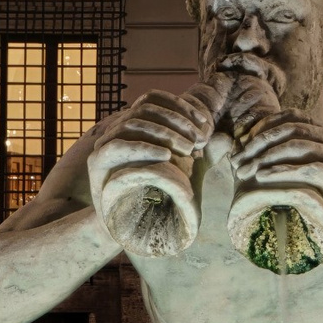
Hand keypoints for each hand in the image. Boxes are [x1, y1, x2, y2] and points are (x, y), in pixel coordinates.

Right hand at [89, 88, 214, 186]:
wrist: (127, 224)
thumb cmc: (157, 193)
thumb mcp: (184, 169)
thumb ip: (201, 154)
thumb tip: (225, 139)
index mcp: (134, 124)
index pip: (153, 98)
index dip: (180, 106)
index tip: (204, 123)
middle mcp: (116, 129)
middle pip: (145, 108)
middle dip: (177, 121)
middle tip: (198, 140)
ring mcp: (104, 144)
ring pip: (133, 123)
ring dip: (165, 133)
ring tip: (188, 149)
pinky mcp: (97, 163)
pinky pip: (118, 146)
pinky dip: (144, 148)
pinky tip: (166, 156)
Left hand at [228, 110, 322, 260]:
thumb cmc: (312, 194)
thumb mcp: (295, 166)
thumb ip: (277, 150)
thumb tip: (239, 140)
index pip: (290, 116)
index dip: (262, 126)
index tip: (240, 144)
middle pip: (290, 129)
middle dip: (258, 143)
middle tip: (237, 161)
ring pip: (296, 145)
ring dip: (265, 157)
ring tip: (245, 171)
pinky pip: (305, 169)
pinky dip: (281, 171)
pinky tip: (262, 178)